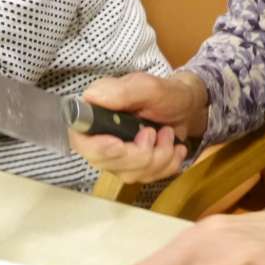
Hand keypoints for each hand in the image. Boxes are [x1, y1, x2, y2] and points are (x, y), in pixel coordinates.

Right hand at [69, 71, 208, 182]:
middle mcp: (100, 140)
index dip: (98, 148)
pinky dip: (168, 164)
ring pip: (130, 174)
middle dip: (139, 153)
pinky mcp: (133, 169)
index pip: (81, 141)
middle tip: (155, 132)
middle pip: (107, 163)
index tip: (119, 144)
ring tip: (168, 134)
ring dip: (159, 156)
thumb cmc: (163, 94)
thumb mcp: (146, 86)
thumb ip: (121, 91)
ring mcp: (116, 158)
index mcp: (95, 116)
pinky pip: (148, 178)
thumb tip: (92, 97)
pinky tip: (174, 148)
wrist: (184, 108)